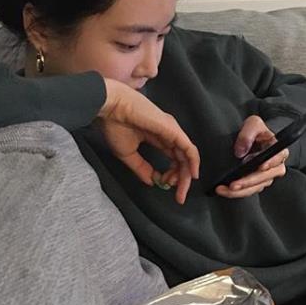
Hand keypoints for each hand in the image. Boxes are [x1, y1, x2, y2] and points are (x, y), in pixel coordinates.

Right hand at [97, 78, 199, 204]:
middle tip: (179, 196)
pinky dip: (193, 162)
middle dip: (181, 179)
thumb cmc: (116, 126)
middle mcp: (169, 134)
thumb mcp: (128, 154)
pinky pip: (189, 148)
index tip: (163, 185)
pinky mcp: (173, 130)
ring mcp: (172, 131)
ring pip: (187, 156)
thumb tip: (153, 182)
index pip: (172, 158)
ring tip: (179, 188)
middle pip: (182, 160)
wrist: (111, 108)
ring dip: (185, 175)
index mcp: (158, 137)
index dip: (171, 175)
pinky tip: (192, 175)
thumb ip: (141, 168)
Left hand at [216, 115, 288, 198]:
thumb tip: (241, 151)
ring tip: (226, 189)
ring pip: (257, 186)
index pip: (278, 157)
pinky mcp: (257, 182)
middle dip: (249, 182)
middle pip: (266, 177)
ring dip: (241, 190)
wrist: (253, 138)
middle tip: (234, 184)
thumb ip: (248, 133)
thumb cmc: (257, 131)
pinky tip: (225, 191)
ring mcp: (266, 175)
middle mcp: (274, 165)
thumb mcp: (253, 124)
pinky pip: (249, 190)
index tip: (261, 166)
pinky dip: (237, 192)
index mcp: (278, 149)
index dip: (271, 162)